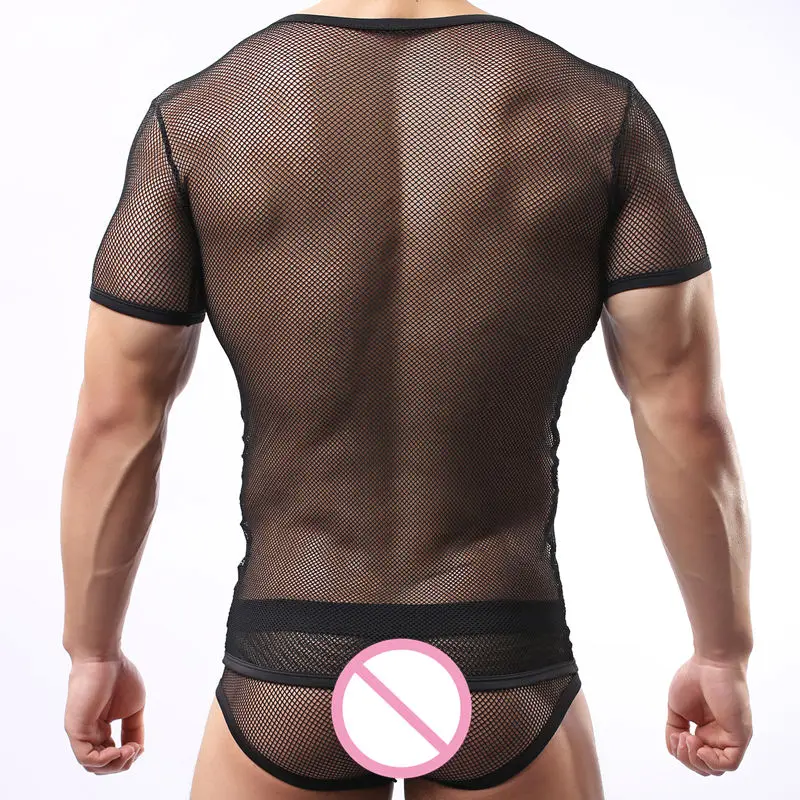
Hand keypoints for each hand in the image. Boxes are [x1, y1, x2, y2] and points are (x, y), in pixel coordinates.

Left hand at [64, 653, 145, 774]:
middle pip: (102, 766)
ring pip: (93, 766)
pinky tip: (120, 749)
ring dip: (116, 764)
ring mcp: (81, 733)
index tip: (140, 747)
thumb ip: (134, 730)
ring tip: (130, 750)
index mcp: (100, 729)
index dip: (128, 757)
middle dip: (123, 764)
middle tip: (136, 750)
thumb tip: (136, 750)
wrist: (104, 657)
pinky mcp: (76, 730)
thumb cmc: (119, 675)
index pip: (111, 756)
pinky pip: (86, 758)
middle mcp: (88, 734)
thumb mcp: (134, 708)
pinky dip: (106, 760)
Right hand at [666, 653, 752, 775]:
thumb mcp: (677, 708)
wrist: (711, 661)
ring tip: (688, 739)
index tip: (675, 734)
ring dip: (696, 760)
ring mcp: (730, 737)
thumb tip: (675, 747)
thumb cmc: (695, 677)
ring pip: (716, 768)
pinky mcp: (740, 735)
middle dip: (687, 759)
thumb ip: (674, 730)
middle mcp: (719, 736)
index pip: (694, 756)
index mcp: (706, 730)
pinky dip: (712, 762)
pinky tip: (700, 747)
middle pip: (704, 767)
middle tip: (680, 738)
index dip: (681, 753)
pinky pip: (730, 763)